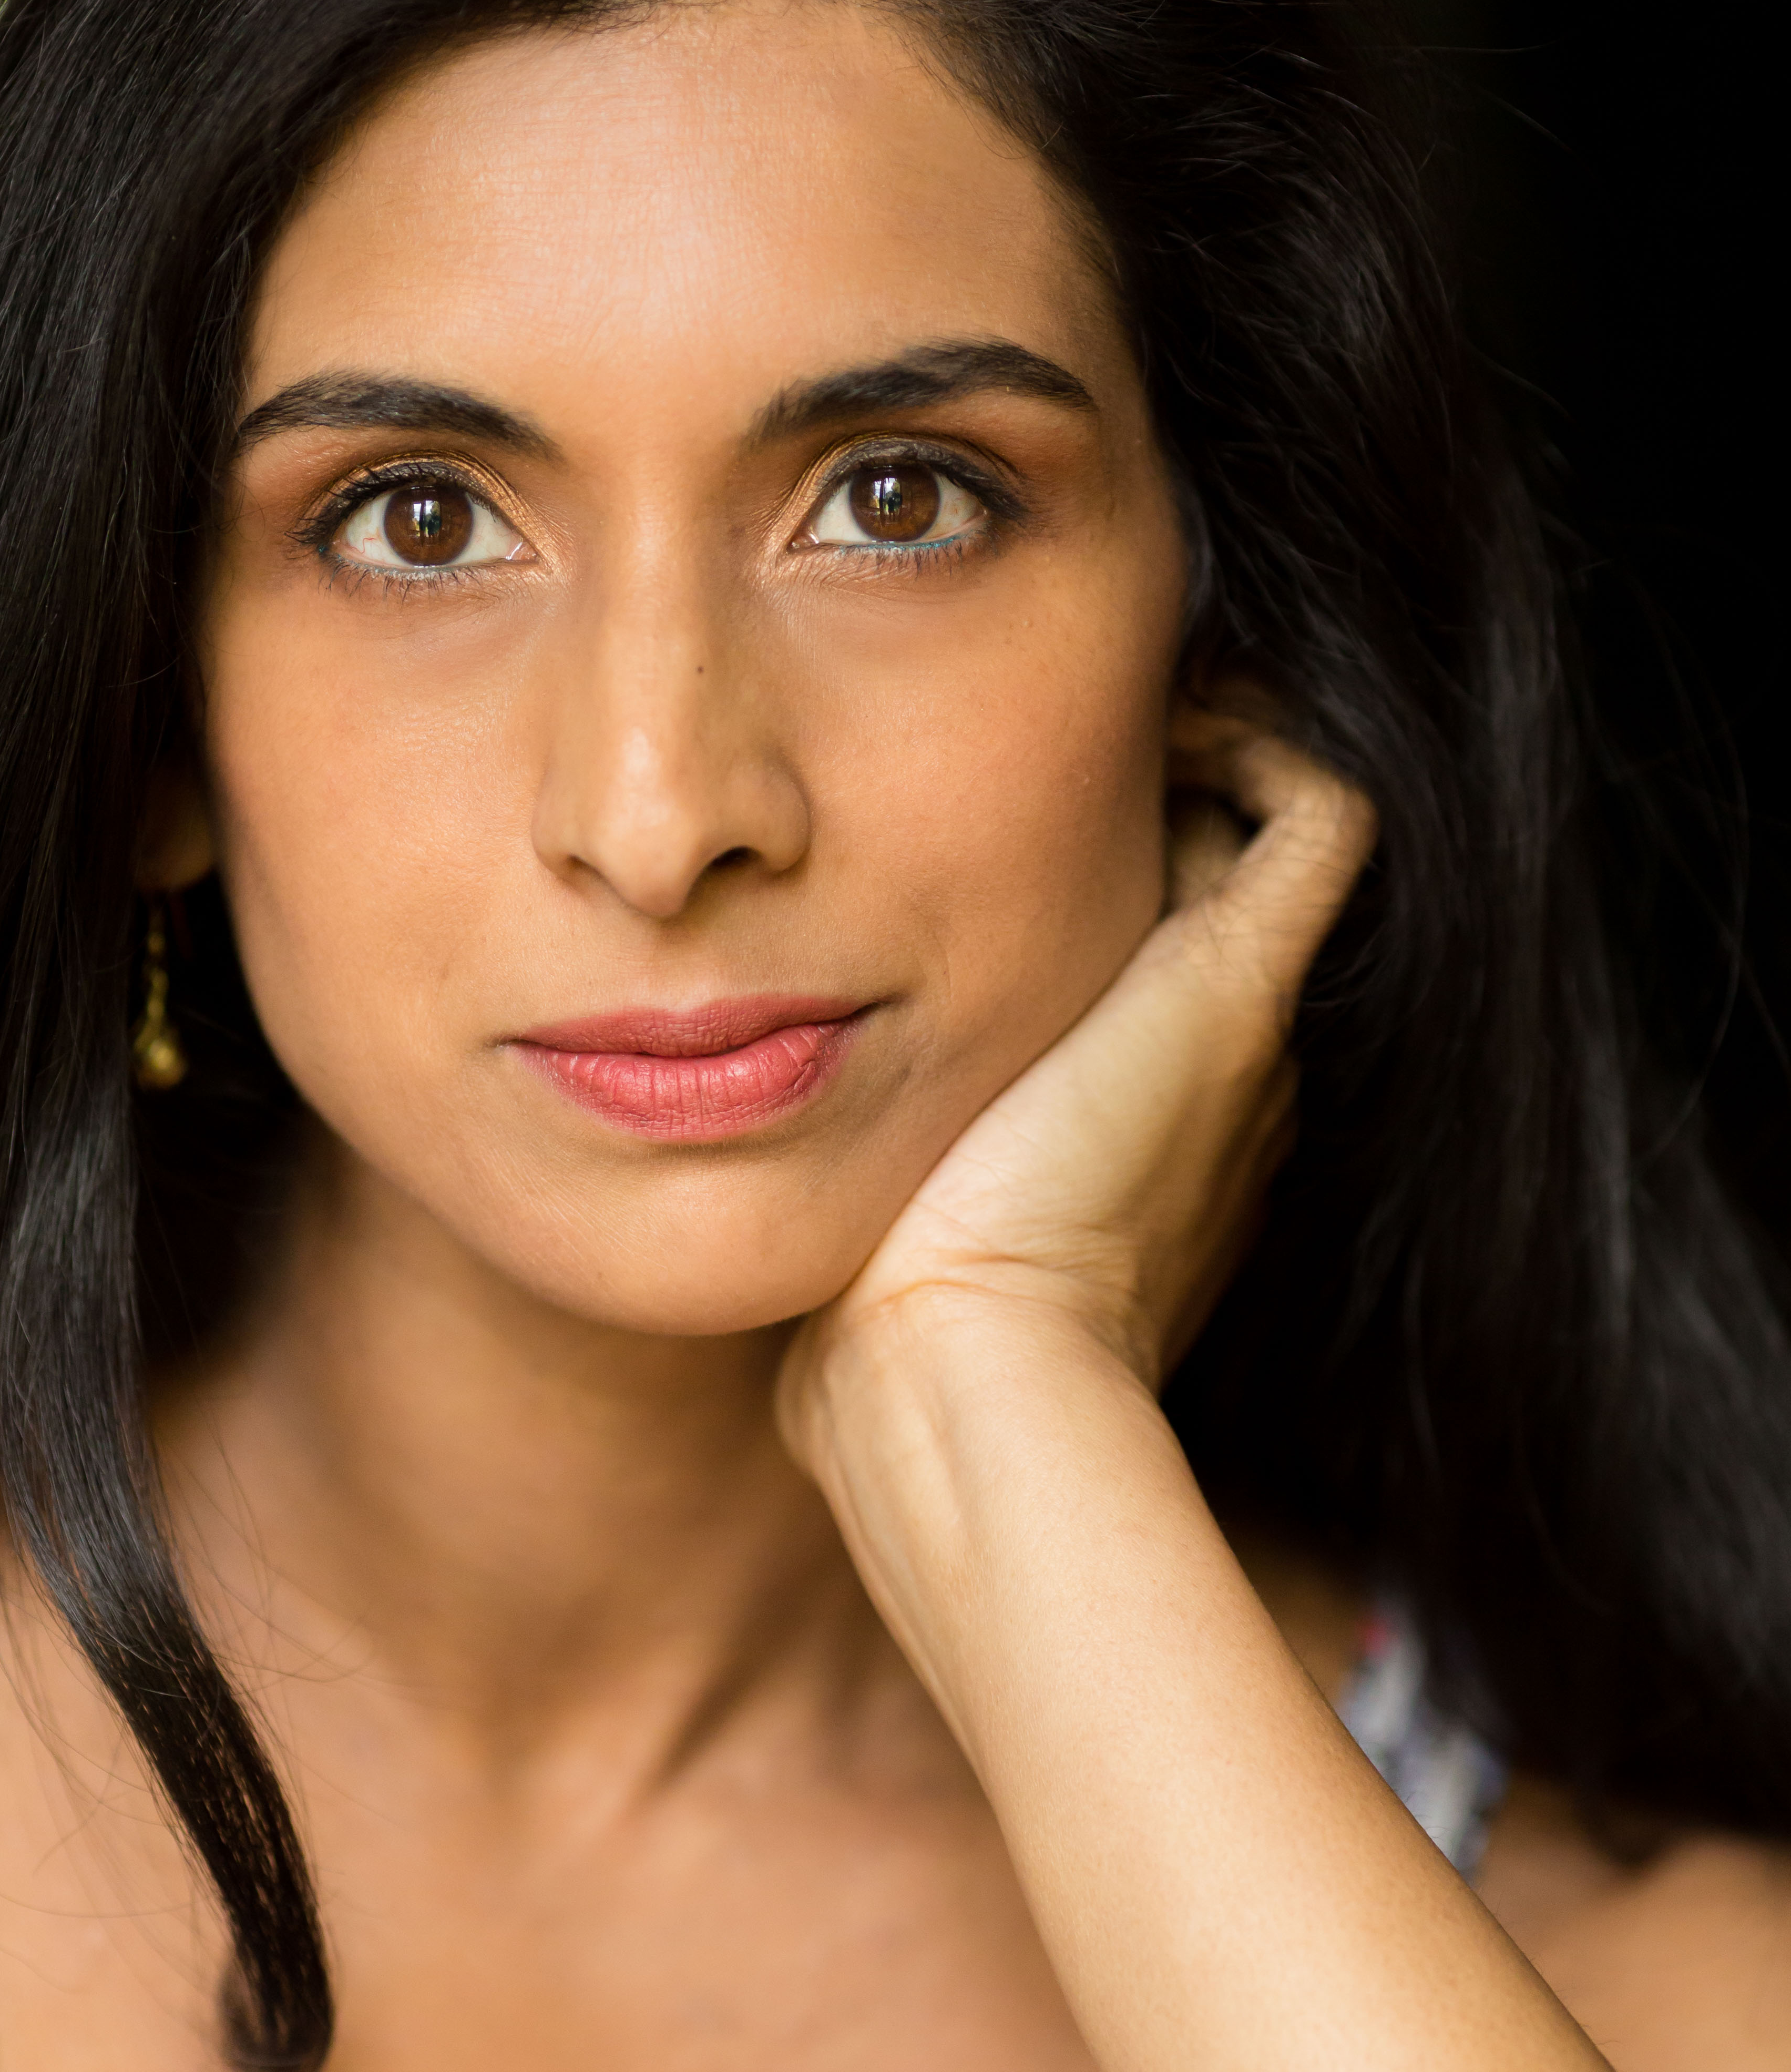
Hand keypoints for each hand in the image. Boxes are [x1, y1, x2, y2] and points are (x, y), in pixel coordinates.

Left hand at [779, 712, 1374, 1489]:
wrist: (963, 1371)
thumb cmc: (887, 1343)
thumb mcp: (874, 1236)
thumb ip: (857, 1184)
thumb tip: (751, 1161)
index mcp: (1135, 1140)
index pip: (1131, 972)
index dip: (1072, 891)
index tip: (980, 832)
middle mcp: (1212, 1078)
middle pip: (1188, 893)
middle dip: (1125, 813)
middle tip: (1038, 741)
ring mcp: (1241, 1029)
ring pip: (1254, 846)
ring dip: (1193, 761)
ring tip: (1111, 703)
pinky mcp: (1240, 983)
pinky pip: (1320, 818)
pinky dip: (1271, 741)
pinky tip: (1180, 700)